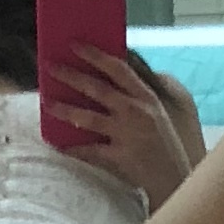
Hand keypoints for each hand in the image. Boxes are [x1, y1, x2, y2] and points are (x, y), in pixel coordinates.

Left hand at [46, 47, 198, 212]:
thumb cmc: (164, 143)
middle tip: (50, 67)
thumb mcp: (158, 112)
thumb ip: (137, 94)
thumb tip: (111, 75)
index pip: (118, 69)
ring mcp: (126, 135)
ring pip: (88, 118)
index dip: (95, 55)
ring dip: (65, 109)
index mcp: (146, 97)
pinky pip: (89, 151)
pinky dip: (73, 148)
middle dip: (72, 76)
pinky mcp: (119, 157)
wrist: (174, 178)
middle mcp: (135, 112)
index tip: (75, 45)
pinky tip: (58, 144)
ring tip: (48, 103)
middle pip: (98, 89)